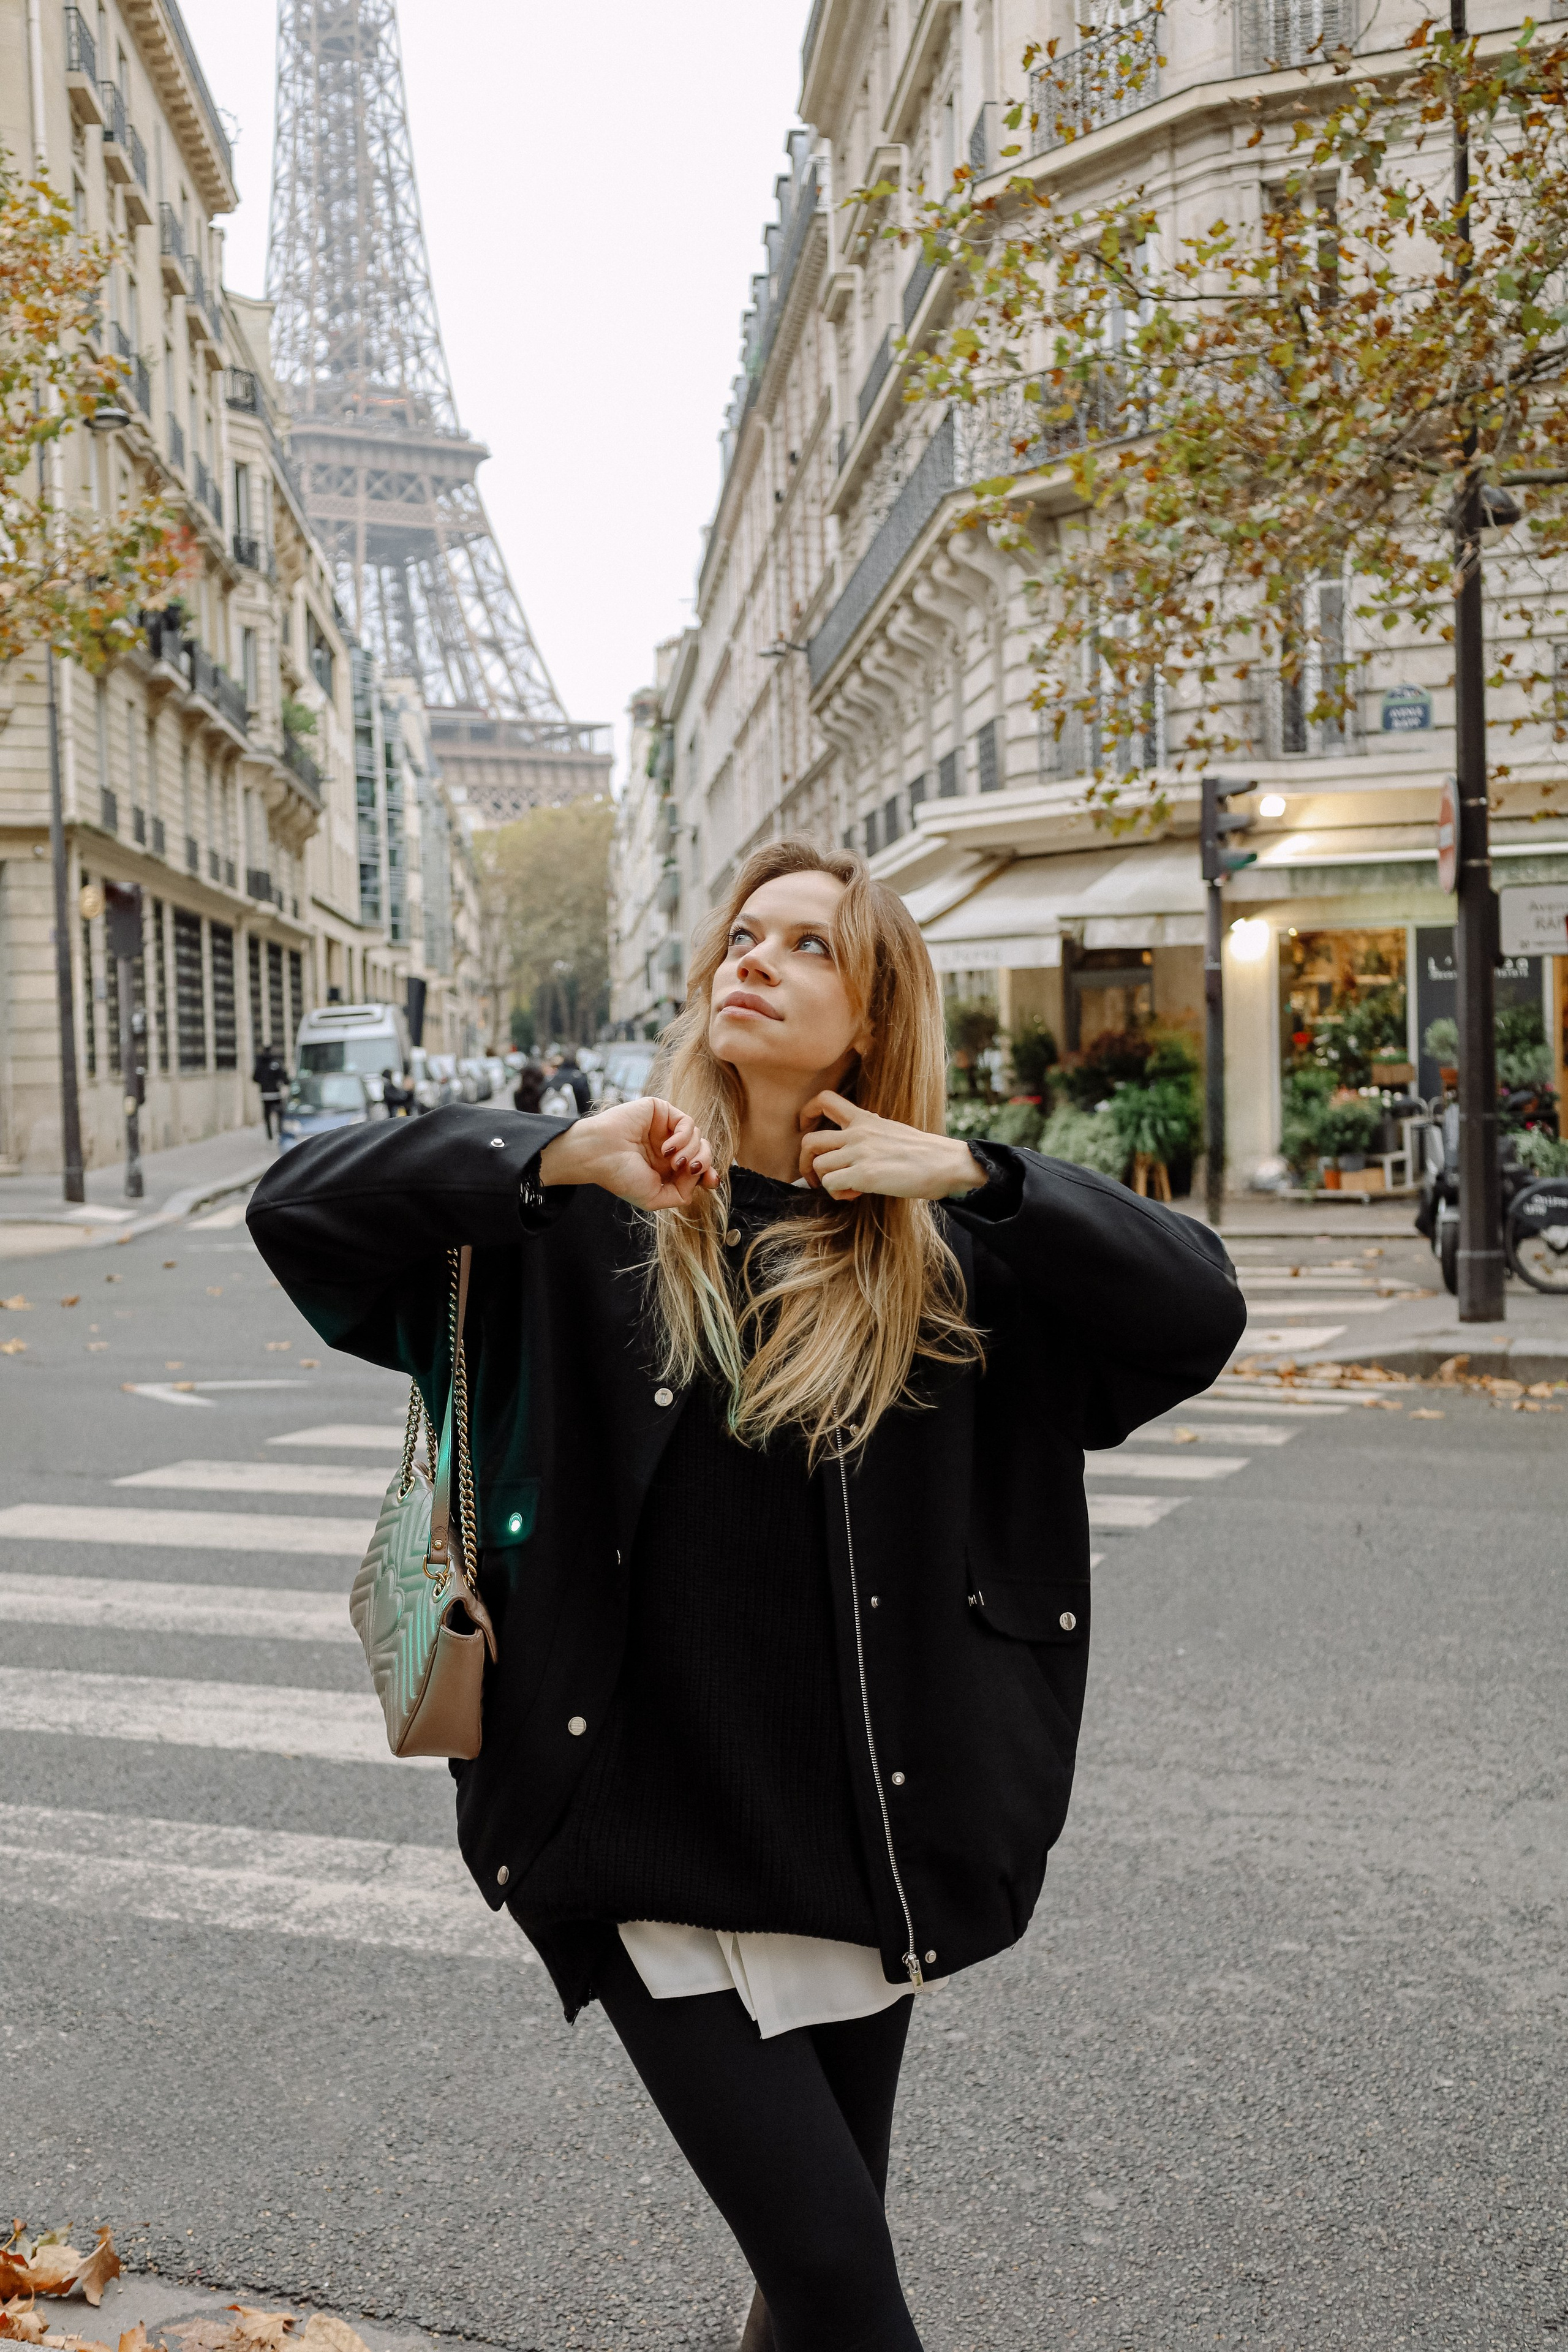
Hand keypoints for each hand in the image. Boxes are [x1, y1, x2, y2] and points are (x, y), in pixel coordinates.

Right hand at [538, 1097, 720, 1209]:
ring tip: (671, 1160)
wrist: (598, 1155)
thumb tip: (699, 1178)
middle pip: (703, 1151)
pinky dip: (683, 1137)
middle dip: (703, 1162)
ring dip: (690, 1151)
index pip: (698, 1168)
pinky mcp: (661, 1112)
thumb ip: (681, 1194)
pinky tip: (667, 1147)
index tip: (711, 1181)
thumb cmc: (620, 1177)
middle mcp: (668, 1148)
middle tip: (687, 1169)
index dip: (709, 1174)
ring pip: (698, 1137)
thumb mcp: (654, 1198)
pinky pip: (687, 1122)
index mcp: (666, 1168)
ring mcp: (665, 1129)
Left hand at [797, 1092, 983, 1201]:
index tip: (807, 1129)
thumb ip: (867, 1137)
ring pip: (818, 1166)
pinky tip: (856, 1195)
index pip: (825, 1100)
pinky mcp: (865, 1175)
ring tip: (847, 1189)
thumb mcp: (891, 1132)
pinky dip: (838, 1194)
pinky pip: (831, 1185)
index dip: (807, 1114)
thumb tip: (849, 1157)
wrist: (946, 1163)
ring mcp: (860, 1153)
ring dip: (826, 1183)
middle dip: (805, 1163)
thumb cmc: (923, 1154)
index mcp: (865, 1119)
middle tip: (816, 1178)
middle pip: (809, 1141)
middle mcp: (858, 1133)